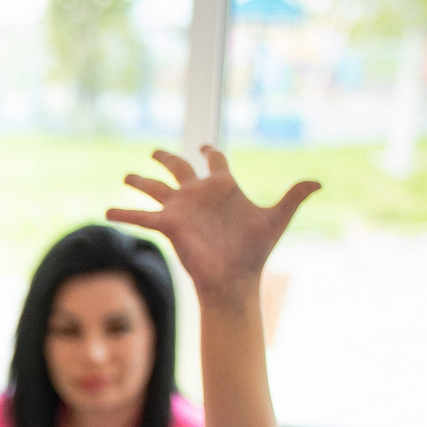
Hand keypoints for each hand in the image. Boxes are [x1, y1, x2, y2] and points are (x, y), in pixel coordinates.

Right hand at [108, 146, 316, 308]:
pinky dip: (125, 212)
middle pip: (179, 169)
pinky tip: (108, 210)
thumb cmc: (255, 250)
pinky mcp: (169, 225)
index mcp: (224, 188)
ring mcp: (182, 209)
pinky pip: (143, 216)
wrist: (233, 278)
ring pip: (156, 188)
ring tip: (126, 176)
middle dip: (166, 159)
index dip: (210, 153)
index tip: (205, 148)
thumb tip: (318, 183)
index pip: (216, 162)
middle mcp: (199, 195)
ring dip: (140, 181)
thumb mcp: (276, 218)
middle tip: (155, 152)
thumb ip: (293, 197)